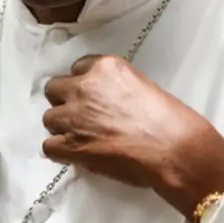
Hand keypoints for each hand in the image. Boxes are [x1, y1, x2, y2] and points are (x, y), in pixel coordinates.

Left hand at [43, 55, 223, 218]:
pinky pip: (49, 146)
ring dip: (62, 128)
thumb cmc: (169, 119)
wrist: (174, 148)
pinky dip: (60, 152)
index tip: (93, 98)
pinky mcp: (71, 144)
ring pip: (49, 118)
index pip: (77, 68)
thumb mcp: (141, 86)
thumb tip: (104, 101)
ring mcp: (75, 115)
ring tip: (83, 139)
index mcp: (105, 67)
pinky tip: (77, 155)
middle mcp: (84, 86)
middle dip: (65, 103)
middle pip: (54, 89)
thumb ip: (115, 87)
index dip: (83, 85)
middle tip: (84, 118)